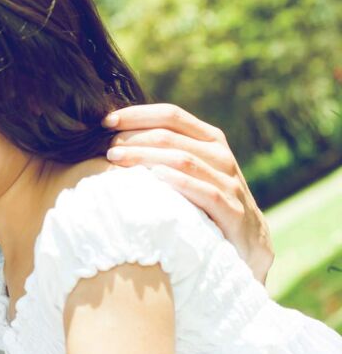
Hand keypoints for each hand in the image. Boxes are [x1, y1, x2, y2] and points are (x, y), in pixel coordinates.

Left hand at [104, 103, 273, 281]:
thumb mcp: (190, 169)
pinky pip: (205, 192)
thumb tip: (115, 137)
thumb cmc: (205, 200)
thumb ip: (165, 150)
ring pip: (183, 160)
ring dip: (146, 157)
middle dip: (135, 138)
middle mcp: (220, 155)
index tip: (106, 121)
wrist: (247, 238)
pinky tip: (154, 178)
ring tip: (115, 159)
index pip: (172, 115)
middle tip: (106, 147)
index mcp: (210, 139)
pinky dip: (178, 182)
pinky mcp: (232, 210)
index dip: (138, 114)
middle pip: (172, 136)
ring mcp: (228, 182)